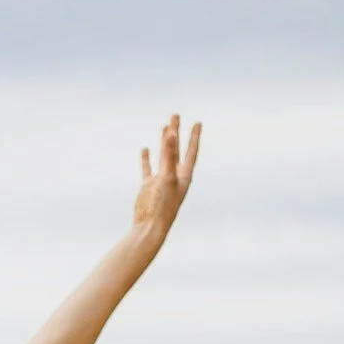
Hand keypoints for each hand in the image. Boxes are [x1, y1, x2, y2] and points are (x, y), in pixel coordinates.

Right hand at [131, 114, 200, 238]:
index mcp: (184, 176)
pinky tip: (145, 148)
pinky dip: (146, 159)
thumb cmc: (162, 205)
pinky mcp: (148, 186)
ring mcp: (161, 181)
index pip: (191, 151)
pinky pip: (148, 168)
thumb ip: (168, 155)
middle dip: (176, 133)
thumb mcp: (167, 177)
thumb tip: (170, 133)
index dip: (194, 137)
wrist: (149, 228)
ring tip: (163, 126)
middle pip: (176, 150)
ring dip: (163, 142)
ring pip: (163, 156)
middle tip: (175, 115)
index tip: (197, 122)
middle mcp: (174, 177)